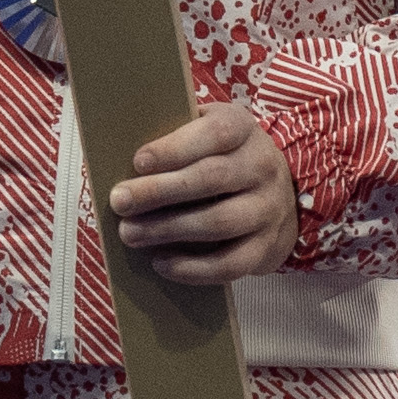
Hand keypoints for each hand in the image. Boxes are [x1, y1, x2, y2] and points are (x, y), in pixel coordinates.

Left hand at [108, 100, 298, 283]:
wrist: (277, 196)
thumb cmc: (223, 160)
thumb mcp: (207, 133)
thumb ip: (175, 135)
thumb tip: (120, 148)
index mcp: (244, 130)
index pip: (217, 133)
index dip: (176, 148)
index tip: (138, 162)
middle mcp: (263, 167)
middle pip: (212, 178)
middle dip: (159, 191)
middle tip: (120, 201)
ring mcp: (268, 209)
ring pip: (220, 221)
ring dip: (169, 229)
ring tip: (130, 233)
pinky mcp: (266, 246)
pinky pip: (231, 263)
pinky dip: (194, 268)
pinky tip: (162, 263)